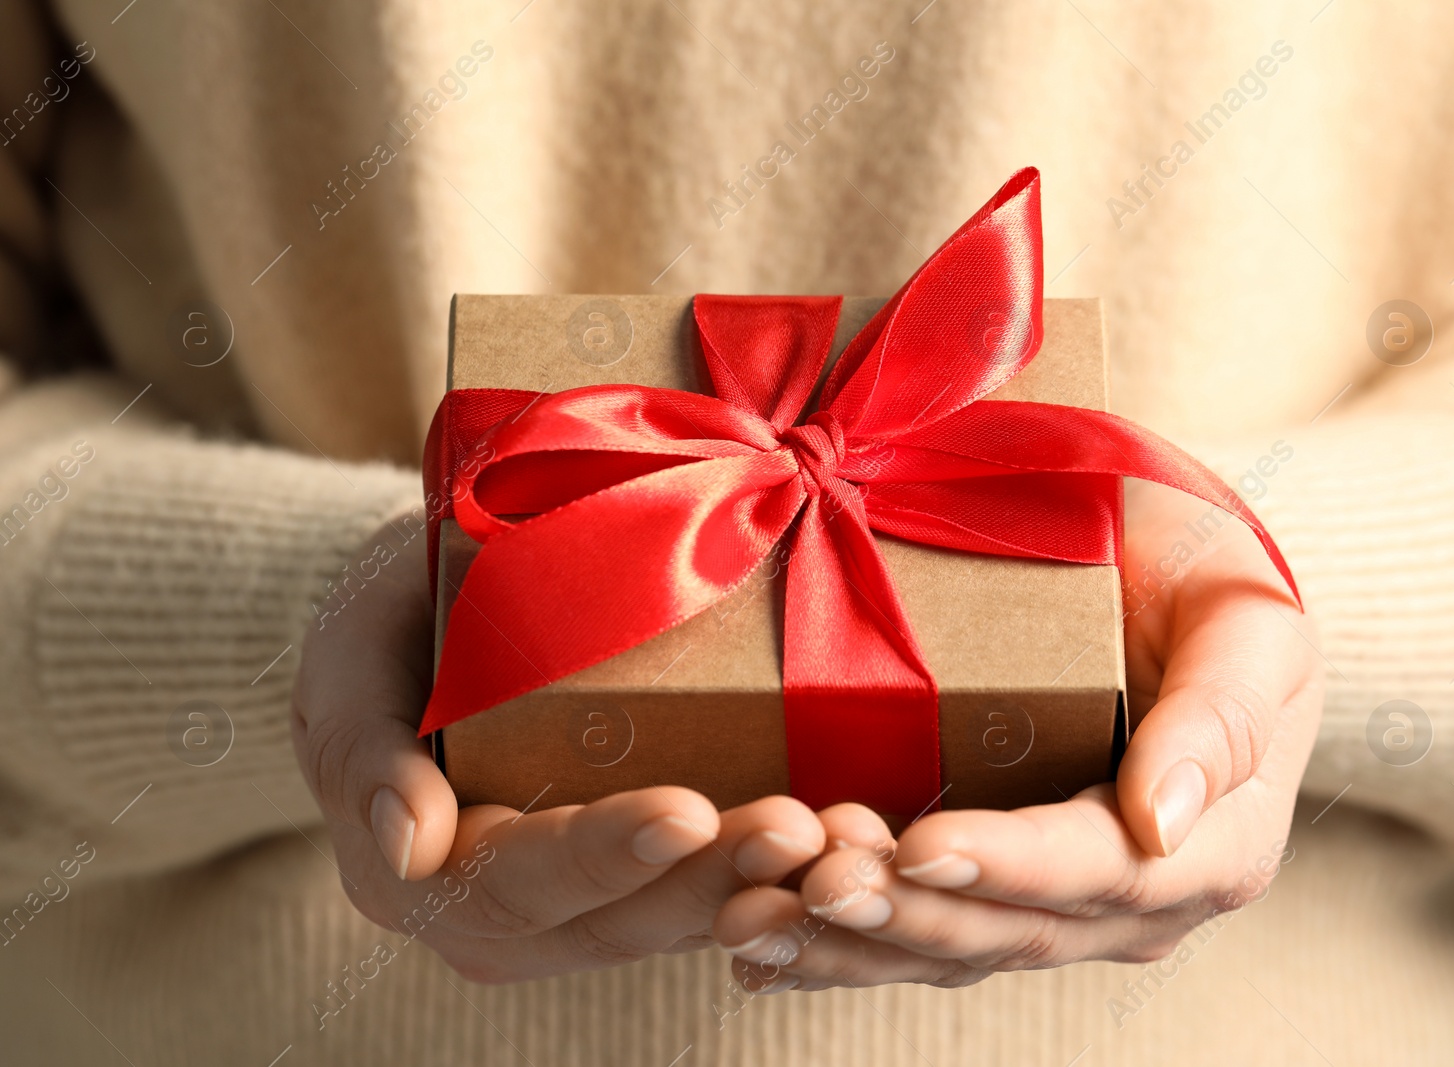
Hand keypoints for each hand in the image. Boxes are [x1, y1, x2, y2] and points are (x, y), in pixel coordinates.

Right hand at [291, 518, 826, 982]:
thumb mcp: (347, 658)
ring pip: (682, 915)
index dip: (599, 855)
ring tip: (840, 836)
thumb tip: (407, 840)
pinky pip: (717, 891)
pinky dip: (782, 873)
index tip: (682, 811)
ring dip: (765, 883)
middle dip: (712, 876)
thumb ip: (360, 745)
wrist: (442, 610)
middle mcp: (502, 915)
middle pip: (616, 917)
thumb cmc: (390, 623)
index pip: (513, 882)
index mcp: (419, 872)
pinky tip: (850, 835)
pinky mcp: (650, 877)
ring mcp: (582, 905)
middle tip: (797, 827)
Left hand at [711, 480, 1323, 990]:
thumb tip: (1163, 821)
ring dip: (853, 941)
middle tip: (813, 879)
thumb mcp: (1248, 622)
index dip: (1010, 865)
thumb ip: (1223, 715)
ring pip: (949, 946)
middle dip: (906, 911)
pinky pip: (916, 932)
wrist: (1171, 577)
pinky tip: (758, 945)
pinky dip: (835, 946)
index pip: (1101, 869)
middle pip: (1010, 927)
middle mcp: (1134, 896)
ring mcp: (1058, 903)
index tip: (921, 842)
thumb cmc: (1210, 582)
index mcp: (1213, 844)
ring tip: (759, 916)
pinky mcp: (992, 888)